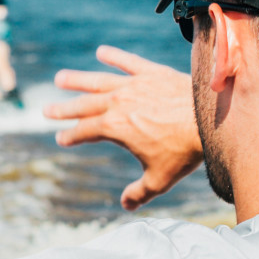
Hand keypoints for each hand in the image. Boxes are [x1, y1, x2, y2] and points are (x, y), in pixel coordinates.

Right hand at [46, 45, 201, 210]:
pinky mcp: (152, 73)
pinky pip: (129, 62)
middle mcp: (119, 103)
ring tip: (60, 78)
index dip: (70, 136)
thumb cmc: (185, 151)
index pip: (85, 131)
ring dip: (78, 80)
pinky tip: (101, 52)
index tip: (61, 138)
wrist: (211, 120)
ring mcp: (135, 85)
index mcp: (115, 128)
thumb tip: (126, 205)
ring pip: (99, 80)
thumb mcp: (159, 179)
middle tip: (47, 110)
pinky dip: (114, 56)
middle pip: (84, 105)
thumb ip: (139, 193)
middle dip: (64, 108)